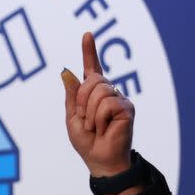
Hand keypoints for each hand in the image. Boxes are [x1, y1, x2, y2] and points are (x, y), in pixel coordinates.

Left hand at [62, 33, 134, 177]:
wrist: (99, 160)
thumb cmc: (87, 142)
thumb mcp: (72, 117)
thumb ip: (72, 96)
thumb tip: (66, 71)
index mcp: (93, 94)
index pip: (92, 69)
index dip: (89, 51)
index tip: (87, 35)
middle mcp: (108, 93)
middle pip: (92, 81)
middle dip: (82, 101)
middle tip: (85, 120)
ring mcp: (119, 99)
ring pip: (100, 91)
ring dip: (90, 113)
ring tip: (95, 127)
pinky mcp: (128, 108)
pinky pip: (108, 104)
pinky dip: (100, 118)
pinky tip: (105, 129)